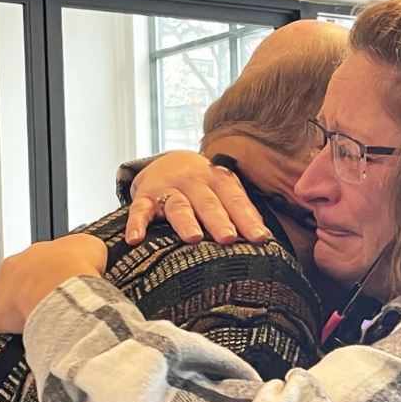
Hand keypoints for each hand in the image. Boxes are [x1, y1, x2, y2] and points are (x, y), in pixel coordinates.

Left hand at [0, 234, 106, 334]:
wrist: (62, 286)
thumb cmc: (74, 265)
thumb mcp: (89, 246)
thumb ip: (84, 251)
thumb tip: (88, 256)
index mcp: (34, 252)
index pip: (39, 260)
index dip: (51, 271)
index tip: (61, 278)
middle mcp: (13, 269)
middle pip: (18, 278)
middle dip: (29, 287)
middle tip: (48, 298)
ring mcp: (1, 293)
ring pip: (1, 299)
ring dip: (12, 306)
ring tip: (29, 317)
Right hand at [125, 151, 271, 245]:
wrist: (169, 161)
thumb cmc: (206, 186)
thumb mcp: (225, 190)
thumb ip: (242, 211)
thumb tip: (265, 237)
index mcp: (219, 180)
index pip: (235, 200)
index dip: (247, 219)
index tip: (259, 238)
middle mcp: (194, 181)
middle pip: (208, 203)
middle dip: (219, 220)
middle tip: (229, 237)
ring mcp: (169, 188)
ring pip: (178, 206)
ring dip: (186, 222)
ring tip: (194, 238)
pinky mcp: (146, 196)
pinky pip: (140, 210)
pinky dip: (136, 224)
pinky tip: (135, 239)